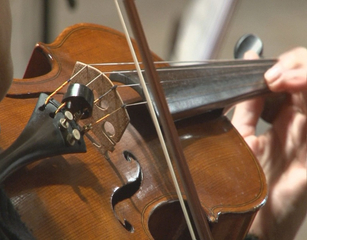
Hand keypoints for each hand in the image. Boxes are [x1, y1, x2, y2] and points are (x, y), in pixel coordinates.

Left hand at [232, 47, 306, 239]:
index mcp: (285, 119)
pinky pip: (325, 127)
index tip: (267, 73)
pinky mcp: (317, 159)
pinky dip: (319, 102)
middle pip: (315, 80)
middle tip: (274, 76)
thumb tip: (250, 61)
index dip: (288, 65)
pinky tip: (302, 91)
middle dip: (298, 66)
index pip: (298, 78)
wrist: (247, 219)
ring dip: (308, 79)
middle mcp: (303, 126)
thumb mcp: (242, 133)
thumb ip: (248, 103)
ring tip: (282, 81)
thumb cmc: (244, 181)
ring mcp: (313, 140)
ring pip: (324, 96)